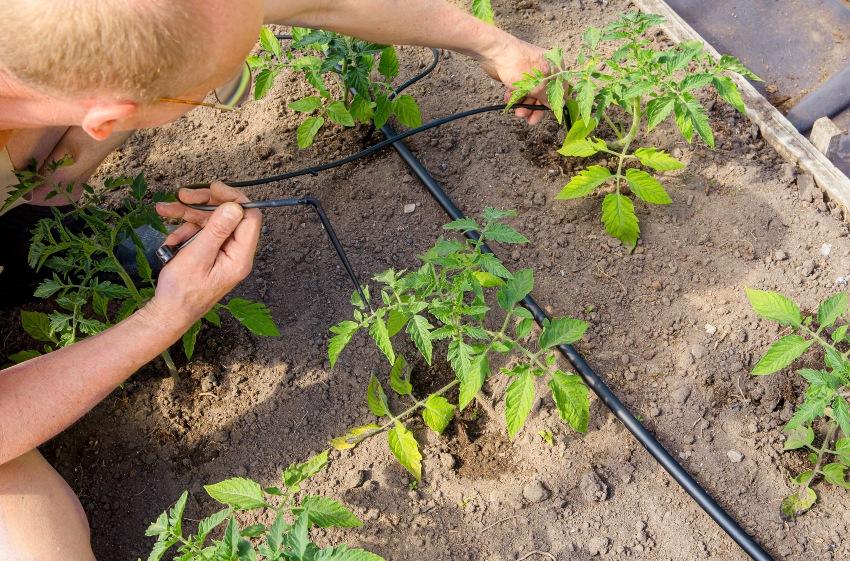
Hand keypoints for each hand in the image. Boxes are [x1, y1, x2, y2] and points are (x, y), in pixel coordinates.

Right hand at [147, 181, 261, 328]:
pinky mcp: (210, 256)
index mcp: (240, 257)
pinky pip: (201, 235)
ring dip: (187, 216)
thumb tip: (235, 207)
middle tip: (182, 195)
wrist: (168, 313)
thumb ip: (217, 230)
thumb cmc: (182, 292)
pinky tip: (170, 240)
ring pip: (210, 223)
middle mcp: (236, 254)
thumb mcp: (197, 256)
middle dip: (204, 204)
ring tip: (165, 211)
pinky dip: (185, 232)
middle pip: (228, 216)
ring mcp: (223, 255)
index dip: (233, 198)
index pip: (249, 217)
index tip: (213, 188)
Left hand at [477, 35, 549, 124]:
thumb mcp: (538, 86)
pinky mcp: (519, 74)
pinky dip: (515, 96)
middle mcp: (546, 70)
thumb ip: (548, 98)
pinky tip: (508, 98)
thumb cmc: (520, 66)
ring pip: (531, 93)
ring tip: (515, 110)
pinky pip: (520, 89)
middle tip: (525, 117)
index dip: (553, 104)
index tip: (545, 115)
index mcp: (555, 68)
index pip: (560, 91)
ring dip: (523, 104)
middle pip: (544, 94)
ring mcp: (531, 72)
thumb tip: (558, 107)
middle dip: (533, 107)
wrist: (496, 52)